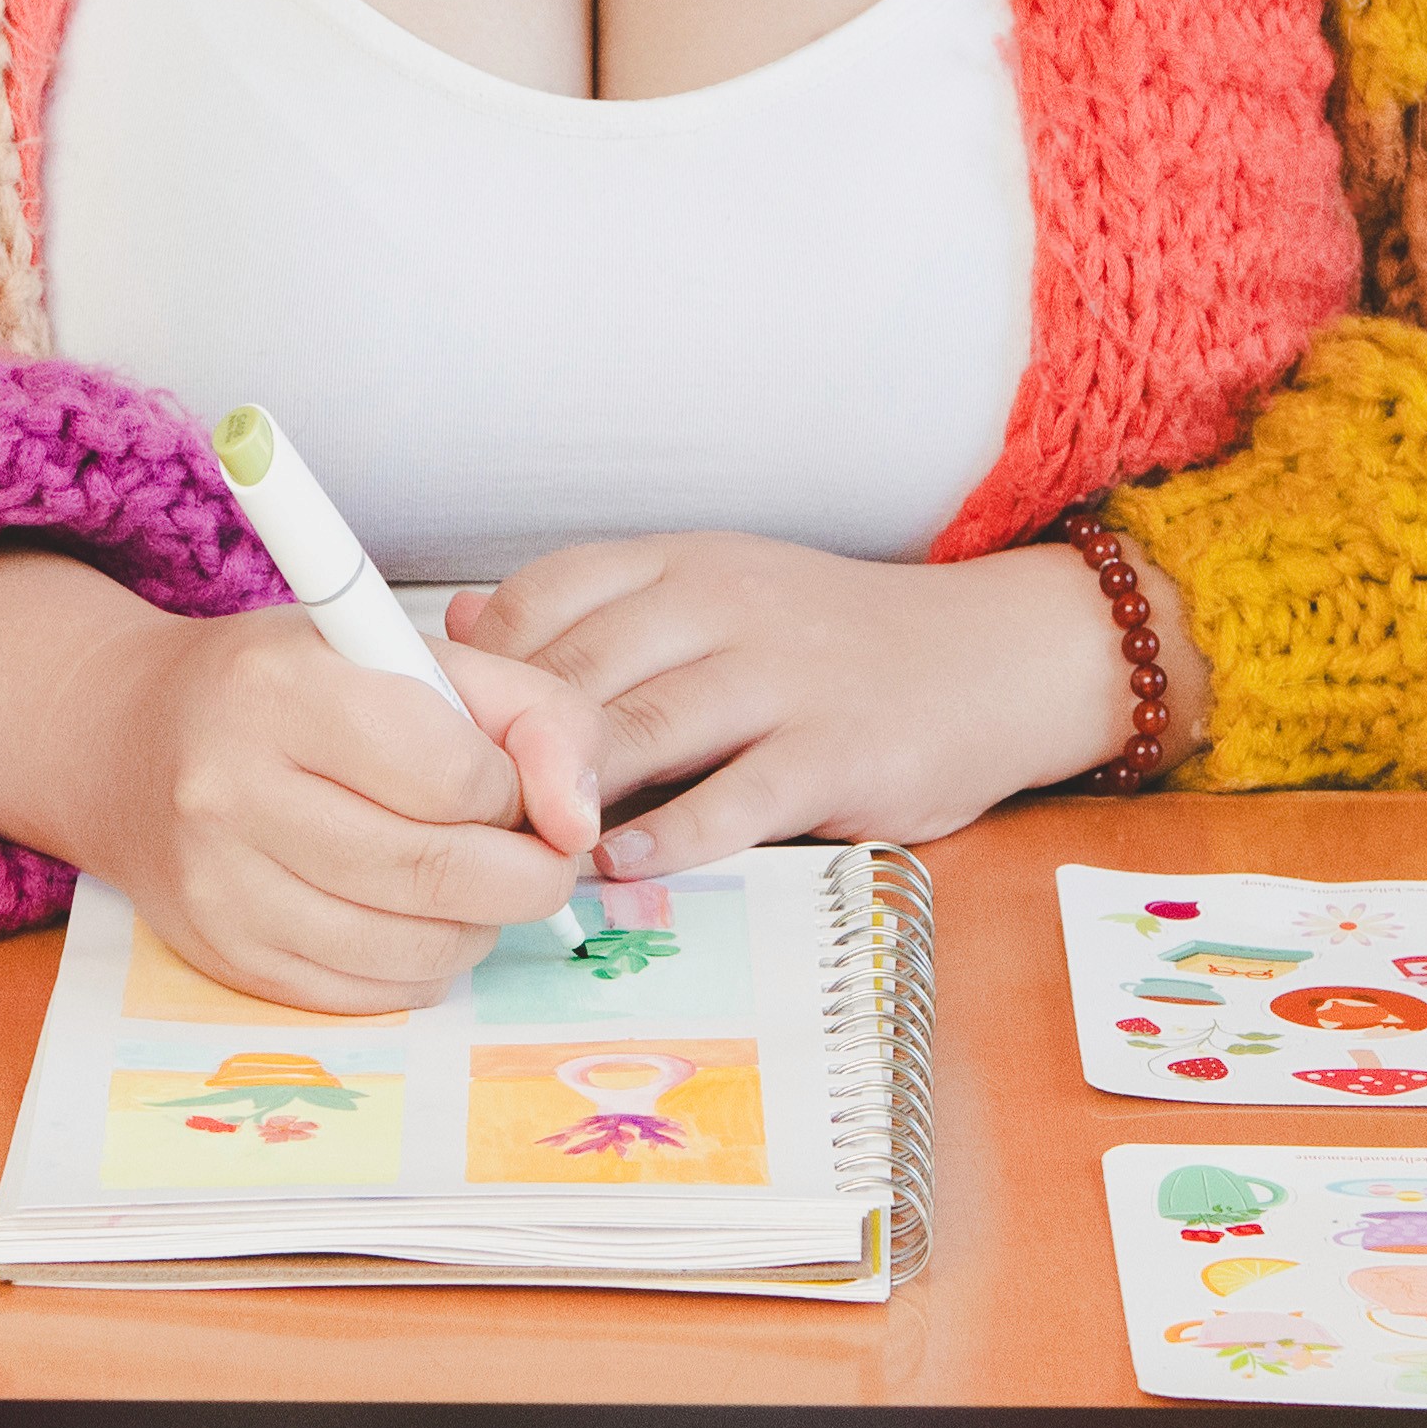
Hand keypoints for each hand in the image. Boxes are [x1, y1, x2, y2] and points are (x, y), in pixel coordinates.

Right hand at [0, 551, 606, 1010]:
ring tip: (467, 873)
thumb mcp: (409, 654)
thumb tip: (581, 821)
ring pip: (419, 946)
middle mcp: (233, 792)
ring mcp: (222, 888)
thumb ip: (531, 710)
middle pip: (442, 872)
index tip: (510, 778)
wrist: (131, 744)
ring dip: (480, 922)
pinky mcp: (227, 958)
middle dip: (526, 872)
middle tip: (533, 849)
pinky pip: (376, 993)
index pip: (452, 774)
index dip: (514, 786)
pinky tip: (414, 911)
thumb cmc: (292, 689)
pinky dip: (426, 962)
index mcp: (281, 691)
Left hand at [444, 534, 1183, 875]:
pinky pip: (731, 798)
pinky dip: (664, 834)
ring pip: (642, 725)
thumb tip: (465, 631)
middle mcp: (726, 606)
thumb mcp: (718, 600)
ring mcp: (781, 678)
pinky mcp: (833, 752)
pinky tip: (613, 862)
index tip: (430, 728)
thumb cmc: (836, 646)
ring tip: (507, 839)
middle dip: (502, 739)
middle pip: (579, 665)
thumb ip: (602, 619)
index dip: (479, 665)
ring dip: (563, 787)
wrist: (996, 660)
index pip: (549, 594)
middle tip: (439, 806)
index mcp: (685, 565)